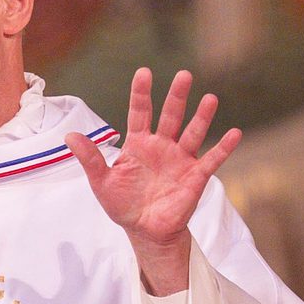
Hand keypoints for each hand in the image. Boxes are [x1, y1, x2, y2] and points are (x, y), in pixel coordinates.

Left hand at [64, 68, 240, 295]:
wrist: (145, 231)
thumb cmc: (123, 205)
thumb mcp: (102, 183)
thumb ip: (90, 159)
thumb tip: (69, 136)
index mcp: (139, 144)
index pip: (140, 112)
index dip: (141, 93)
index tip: (144, 72)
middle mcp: (162, 146)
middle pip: (171, 116)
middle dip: (177, 97)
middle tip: (184, 75)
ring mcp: (180, 160)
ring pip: (193, 133)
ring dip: (202, 117)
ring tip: (210, 98)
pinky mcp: (195, 177)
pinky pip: (211, 160)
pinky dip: (223, 148)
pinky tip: (234, 133)